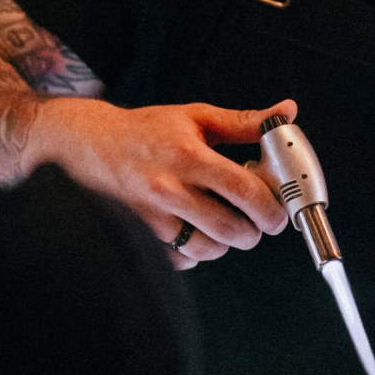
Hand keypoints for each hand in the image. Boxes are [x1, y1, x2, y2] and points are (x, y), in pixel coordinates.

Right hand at [31, 96, 297, 266]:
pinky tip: (195, 230)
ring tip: (225, 222)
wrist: (89, 145)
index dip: (272, 206)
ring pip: (208, 250)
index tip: (278, 208)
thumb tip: (286, 113)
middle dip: (254, 230)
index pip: (245, 190)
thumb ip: (244, 122)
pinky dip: (195, 253)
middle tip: (257, 221)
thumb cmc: (146, 131)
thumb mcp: (196, 117)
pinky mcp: (141, 236)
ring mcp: (152, 217)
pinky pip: (181, 261)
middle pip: (232, 230)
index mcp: (189, 156)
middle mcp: (169, 189)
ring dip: (226, 242)